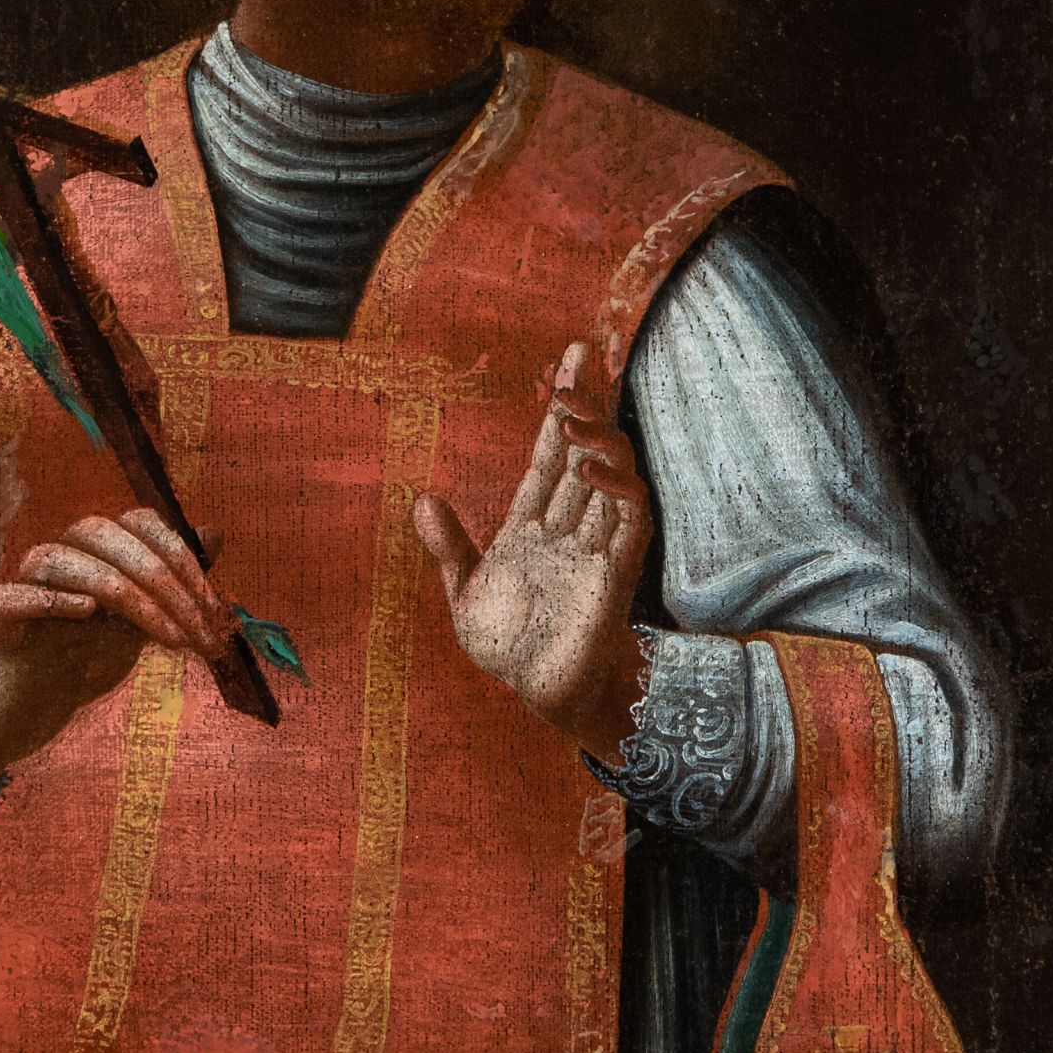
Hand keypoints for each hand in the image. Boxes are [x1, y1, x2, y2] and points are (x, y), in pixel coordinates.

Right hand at [0, 506, 238, 781]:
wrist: (33, 710)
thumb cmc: (85, 657)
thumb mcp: (141, 621)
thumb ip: (173, 580)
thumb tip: (214, 533)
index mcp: (96, 549)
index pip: (139, 521)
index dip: (181, 556)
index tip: (213, 608)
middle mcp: (60, 554)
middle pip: (104, 534)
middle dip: (160, 579)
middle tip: (195, 632)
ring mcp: (23, 582)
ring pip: (62, 559)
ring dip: (127, 596)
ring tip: (167, 639)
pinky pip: (14, 595)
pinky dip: (51, 599)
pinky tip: (87, 612)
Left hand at [412, 340, 652, 755]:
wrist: (539, 696)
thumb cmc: (509, 647)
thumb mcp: (466, 593)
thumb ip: (449, 547)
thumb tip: (422, 498)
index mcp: (531, 525)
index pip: (549, 455)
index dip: (558, 411)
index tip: (567, 363)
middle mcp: (568, 526)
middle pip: (585, 449)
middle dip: (586, 401)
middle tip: (580, 356)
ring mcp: (595, 545)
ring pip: (612, 473)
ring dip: (598, 437)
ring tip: (572, 413)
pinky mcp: (616, 571)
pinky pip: (629, 518)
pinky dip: (616, 487)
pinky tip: (590, 466)